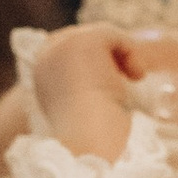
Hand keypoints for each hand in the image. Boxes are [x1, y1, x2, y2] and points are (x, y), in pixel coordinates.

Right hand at [26, 23, 135, 165]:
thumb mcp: (83, 104)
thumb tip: (111, 68)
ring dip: (124, 54)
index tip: (118, 78)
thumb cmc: (90, 136)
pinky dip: (130, 52)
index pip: (73, 48)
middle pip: (88, 37)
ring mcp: (62, 45)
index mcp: (41, 70)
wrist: (86, 142)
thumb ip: (86, 80)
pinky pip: (114, 35)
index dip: (100, 58)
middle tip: (131, 77)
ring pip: (103, 35)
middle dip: (112, 54)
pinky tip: (136, 77)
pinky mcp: (83, 41)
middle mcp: (46, 54)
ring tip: (135, 80)